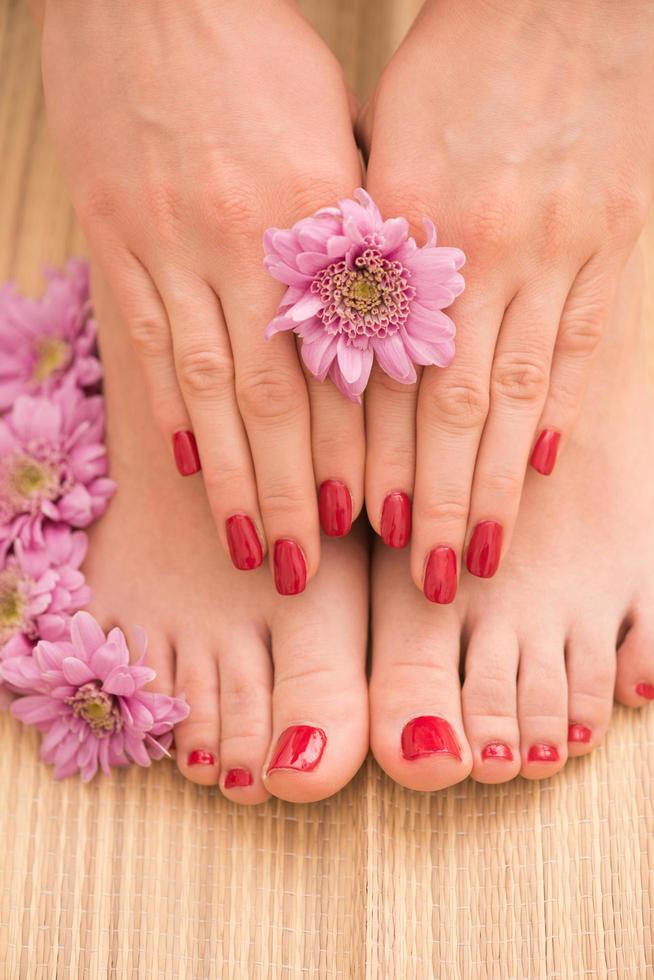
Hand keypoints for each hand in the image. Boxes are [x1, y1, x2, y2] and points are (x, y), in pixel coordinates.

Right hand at [40, 0, 362, 590]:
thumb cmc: (262, 58)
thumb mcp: (333, 138)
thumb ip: (352, 241)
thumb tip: (374, 336)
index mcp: (315, 214)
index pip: (341, 360)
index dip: (353, 449)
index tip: (364, 518)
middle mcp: (242, 239)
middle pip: (273, 395)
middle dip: (290, 491)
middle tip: (300, 569)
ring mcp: (169, 241)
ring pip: (205, 385)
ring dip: (228, 476)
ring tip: (242, 544)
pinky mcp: (116, 235)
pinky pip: (143, 338)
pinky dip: (167, 409)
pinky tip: (185, 466)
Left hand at [360, 0, 652, 595]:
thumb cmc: (456, 68)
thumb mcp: (386, 148)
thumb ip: (367, 252)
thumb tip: (347, 348)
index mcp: (405, 225)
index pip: (384, 370)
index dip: (374, 458)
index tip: (362, 526)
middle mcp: (479, 248)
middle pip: (450, 404)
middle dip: (434, 498)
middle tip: (423, 576)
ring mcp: (556, 246)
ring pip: (519, 391)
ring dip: (496, 481)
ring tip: (479, 550)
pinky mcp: (614, 237)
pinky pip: (585, 341)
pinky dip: (561, 411)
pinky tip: (542, 468)